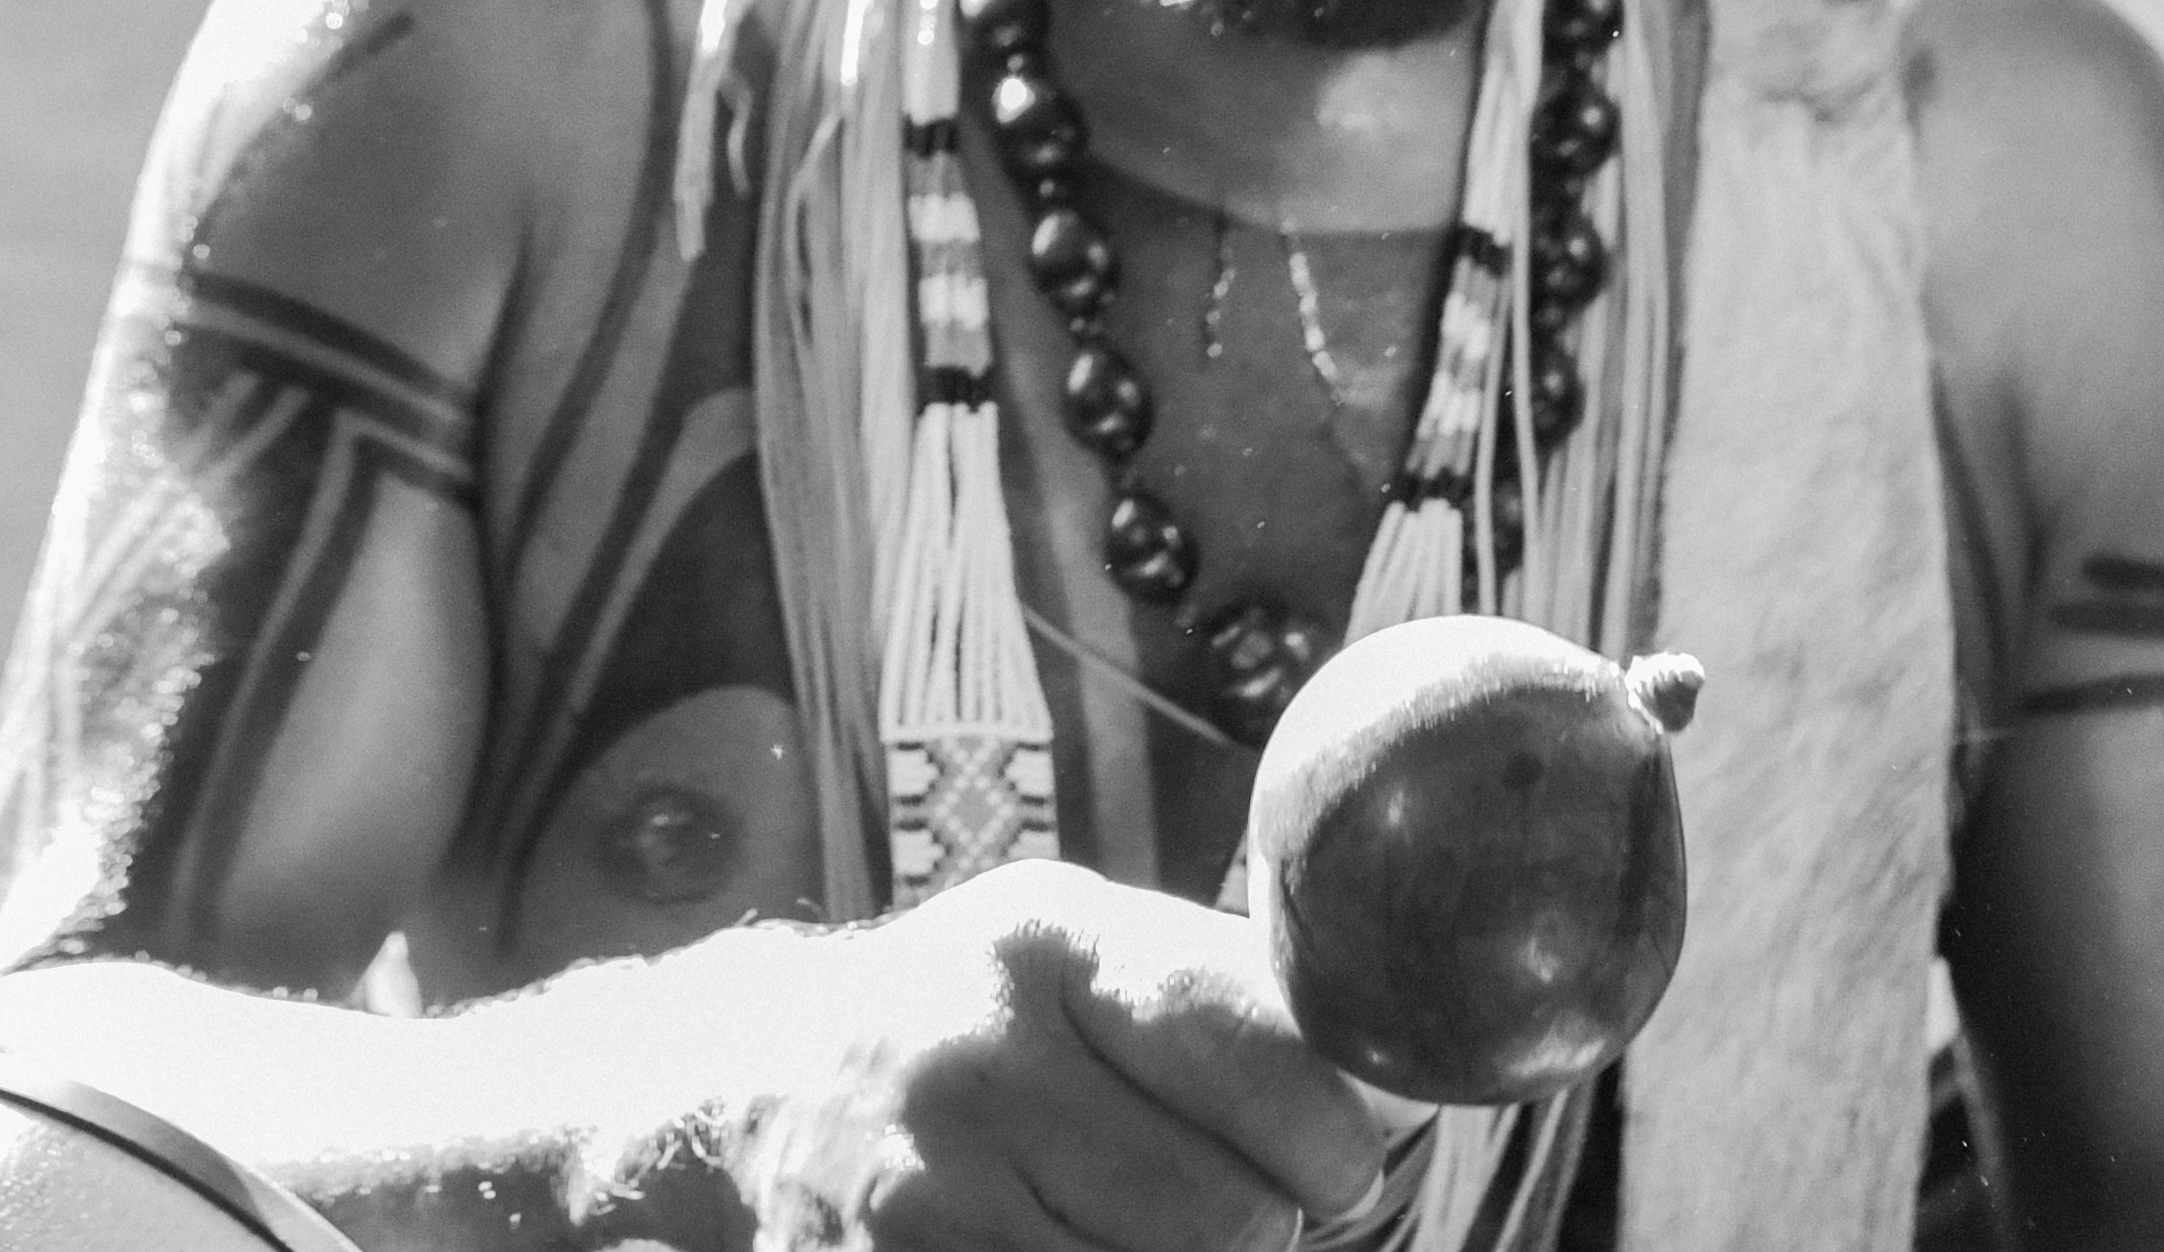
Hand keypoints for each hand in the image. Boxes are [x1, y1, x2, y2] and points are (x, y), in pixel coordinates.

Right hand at [709, 863, 1415, 1251]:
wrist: (754, 1083)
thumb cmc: (969, 1016)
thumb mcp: (1077, 949)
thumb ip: (1229, 992)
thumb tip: (1409, 1073)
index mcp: (1046, 943)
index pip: (1277, 1070)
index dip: (1333, 1143)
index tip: (1324, 1158)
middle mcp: (974, 1060)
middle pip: (1228, 1218)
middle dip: (1249, 1226)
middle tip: (1205, 1198)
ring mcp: (921, 1195)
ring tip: (1110, 1221)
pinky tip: (1058, 1245)